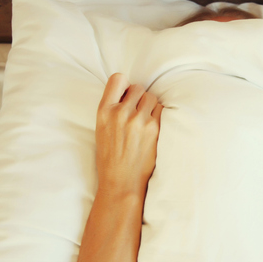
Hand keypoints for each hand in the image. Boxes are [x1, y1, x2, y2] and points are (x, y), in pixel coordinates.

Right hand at [95, 72, 162, 197]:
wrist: (121, 181)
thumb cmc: (110, 157)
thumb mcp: (101, 129)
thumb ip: (112, 109)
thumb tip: (129, 92)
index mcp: (104, 111)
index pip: (117, 79)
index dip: (125, 85)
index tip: (127, 95)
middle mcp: (120, 113)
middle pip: (138, 88)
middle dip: (139, 98)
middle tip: (137, 113)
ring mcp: (138, 120)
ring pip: (151, 98)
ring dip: (150, 107)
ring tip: (144, 122)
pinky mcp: (154, 128)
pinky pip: (161, 110)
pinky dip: (158, 117)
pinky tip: (152, 129)